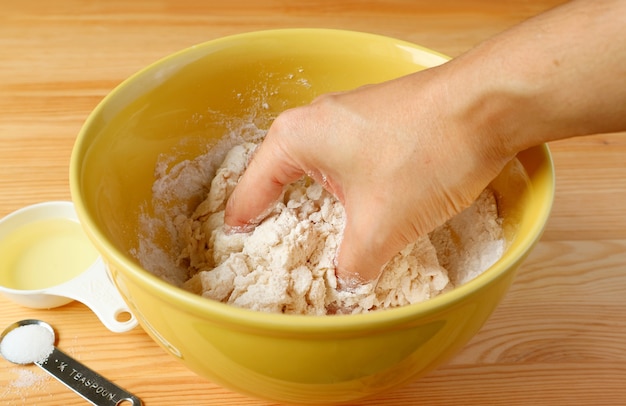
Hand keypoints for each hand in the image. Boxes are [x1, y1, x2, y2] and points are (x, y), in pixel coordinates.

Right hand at [224, 65, 513, 286]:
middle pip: (283, 175)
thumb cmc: (425, 154)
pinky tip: (364, 205)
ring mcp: (350, 114)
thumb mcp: (381, 226)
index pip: (252, 188)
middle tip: (279, 244)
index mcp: (296, 138)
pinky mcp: (379, 118)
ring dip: (321, 201)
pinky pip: (348, 158)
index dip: (244, 220)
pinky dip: (348, 186)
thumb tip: (347, 282)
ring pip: (320, 166)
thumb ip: (354, 263)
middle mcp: (315, 119)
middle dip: (282, 213)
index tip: (236, 241)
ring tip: (323, 231)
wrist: (488, 105)